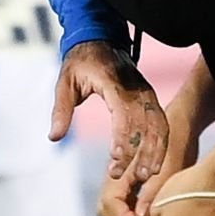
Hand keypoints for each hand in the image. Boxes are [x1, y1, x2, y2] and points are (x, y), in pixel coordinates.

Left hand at [53, 41, 167, 214]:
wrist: (100, 38)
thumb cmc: (81, 62)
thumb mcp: (65, 82)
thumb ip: (61, 110)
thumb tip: (54, 137)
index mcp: (115, 83)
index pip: (123, 114)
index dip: (123, 139)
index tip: (115, 160)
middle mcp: (136, 88)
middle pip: (144, 124)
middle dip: (139, 152)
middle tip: (130, 177)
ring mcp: (147, 93)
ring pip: (157, 125)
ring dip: (154, 151)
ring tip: (145, 175)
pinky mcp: (151, 98)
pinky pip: (160, 122)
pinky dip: (160, 143)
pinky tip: (154, 163)